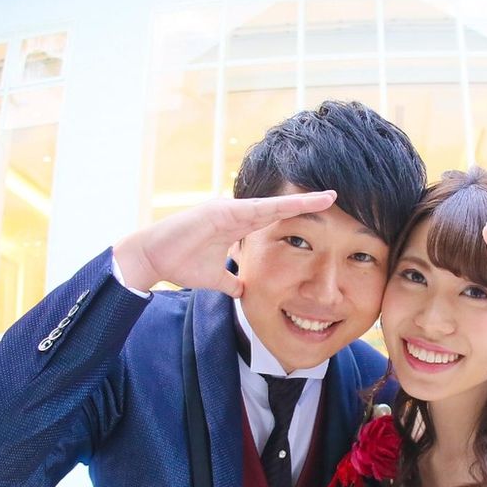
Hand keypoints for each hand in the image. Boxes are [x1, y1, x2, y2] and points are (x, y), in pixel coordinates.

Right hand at [114, 191, 336, 295]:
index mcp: (237, 226)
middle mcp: (235, 213)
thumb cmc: (180, 264)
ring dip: (297, 201)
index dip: (298, 214)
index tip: (323, 213)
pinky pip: (250, 209)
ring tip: (324, 198)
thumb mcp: (215, 278)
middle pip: (278, 206)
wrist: (151, 258)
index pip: (275, 218)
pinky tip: (293, 204)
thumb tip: (243, 291)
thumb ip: (231, 281)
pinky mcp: (217, 212)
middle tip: (335, 196)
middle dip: (306, 201)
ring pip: (269, 204)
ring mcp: (227, 209)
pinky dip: (272, 207)